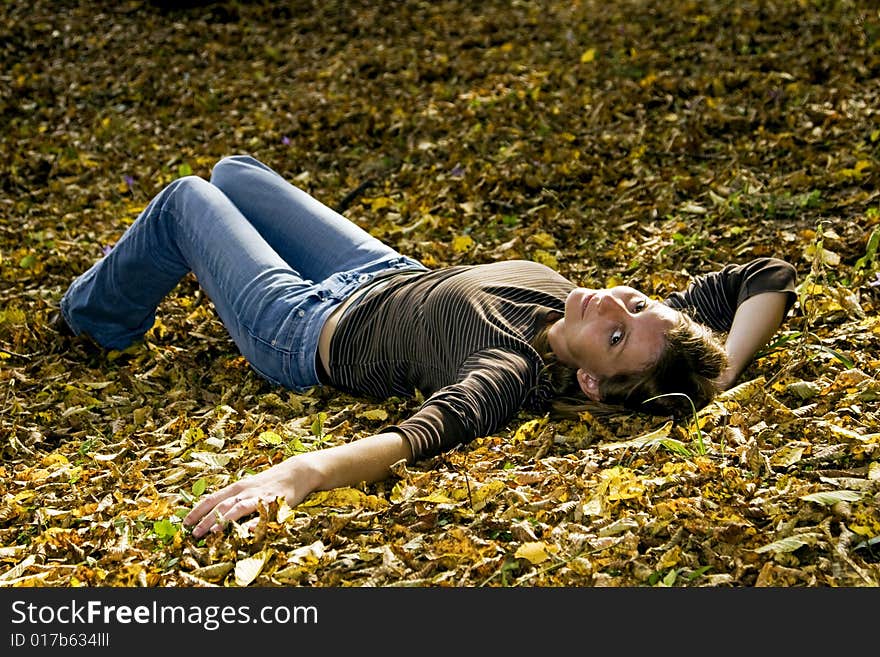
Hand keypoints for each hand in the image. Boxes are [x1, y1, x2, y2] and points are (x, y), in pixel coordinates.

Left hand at [184, 457, 317, 537]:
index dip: (197, 511)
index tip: (185, 523)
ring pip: (238, 508)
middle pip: (221, 505)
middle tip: (193, 534)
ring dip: (224, 520)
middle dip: (206, 520)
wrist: (296, 472)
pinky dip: (254, 522)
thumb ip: (233, 498)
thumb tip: (213, 511)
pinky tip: (246, 531)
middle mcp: (245, 491)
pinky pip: (262, 514)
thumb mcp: (248, 486)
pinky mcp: (274, 502)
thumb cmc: (269, 482)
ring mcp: (259, 497)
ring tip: (213, 532)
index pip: (212, 499)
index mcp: (237, 487)